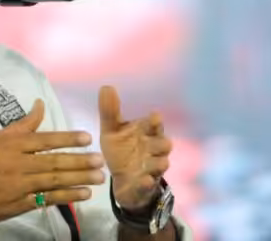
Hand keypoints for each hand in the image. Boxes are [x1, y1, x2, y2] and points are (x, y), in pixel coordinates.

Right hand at [0, 99, 104, 231]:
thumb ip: (23, 124)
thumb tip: (40, 104)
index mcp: (13, 145)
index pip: (45, 140)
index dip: (67, 139)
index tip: (87, 137)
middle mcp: (18, 165)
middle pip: (54, 162)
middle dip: (79, 161)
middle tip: (100, 160)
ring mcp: (20, 187)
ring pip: (54, 181)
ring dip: (79, 179)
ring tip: (99, 178)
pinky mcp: (21, 205)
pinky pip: (47, 200)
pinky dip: (66, 197)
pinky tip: (83, 194)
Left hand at [98, 85, 173, 210]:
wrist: (121, 181)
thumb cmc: (121, 150)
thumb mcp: (112, 131)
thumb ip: (110, 112)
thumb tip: (105, 86)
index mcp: (145, 133)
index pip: (154, 125)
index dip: (156, 122)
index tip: (154, 117)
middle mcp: (153, 149)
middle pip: (164, 144)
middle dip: (162, 143)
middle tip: (156, 142)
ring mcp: (151, 168)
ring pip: (161, 164)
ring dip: (158, 162)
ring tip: (156, 162)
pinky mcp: (145, 185)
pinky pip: (149, 184)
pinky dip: (148, 183)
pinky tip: (145, 180)